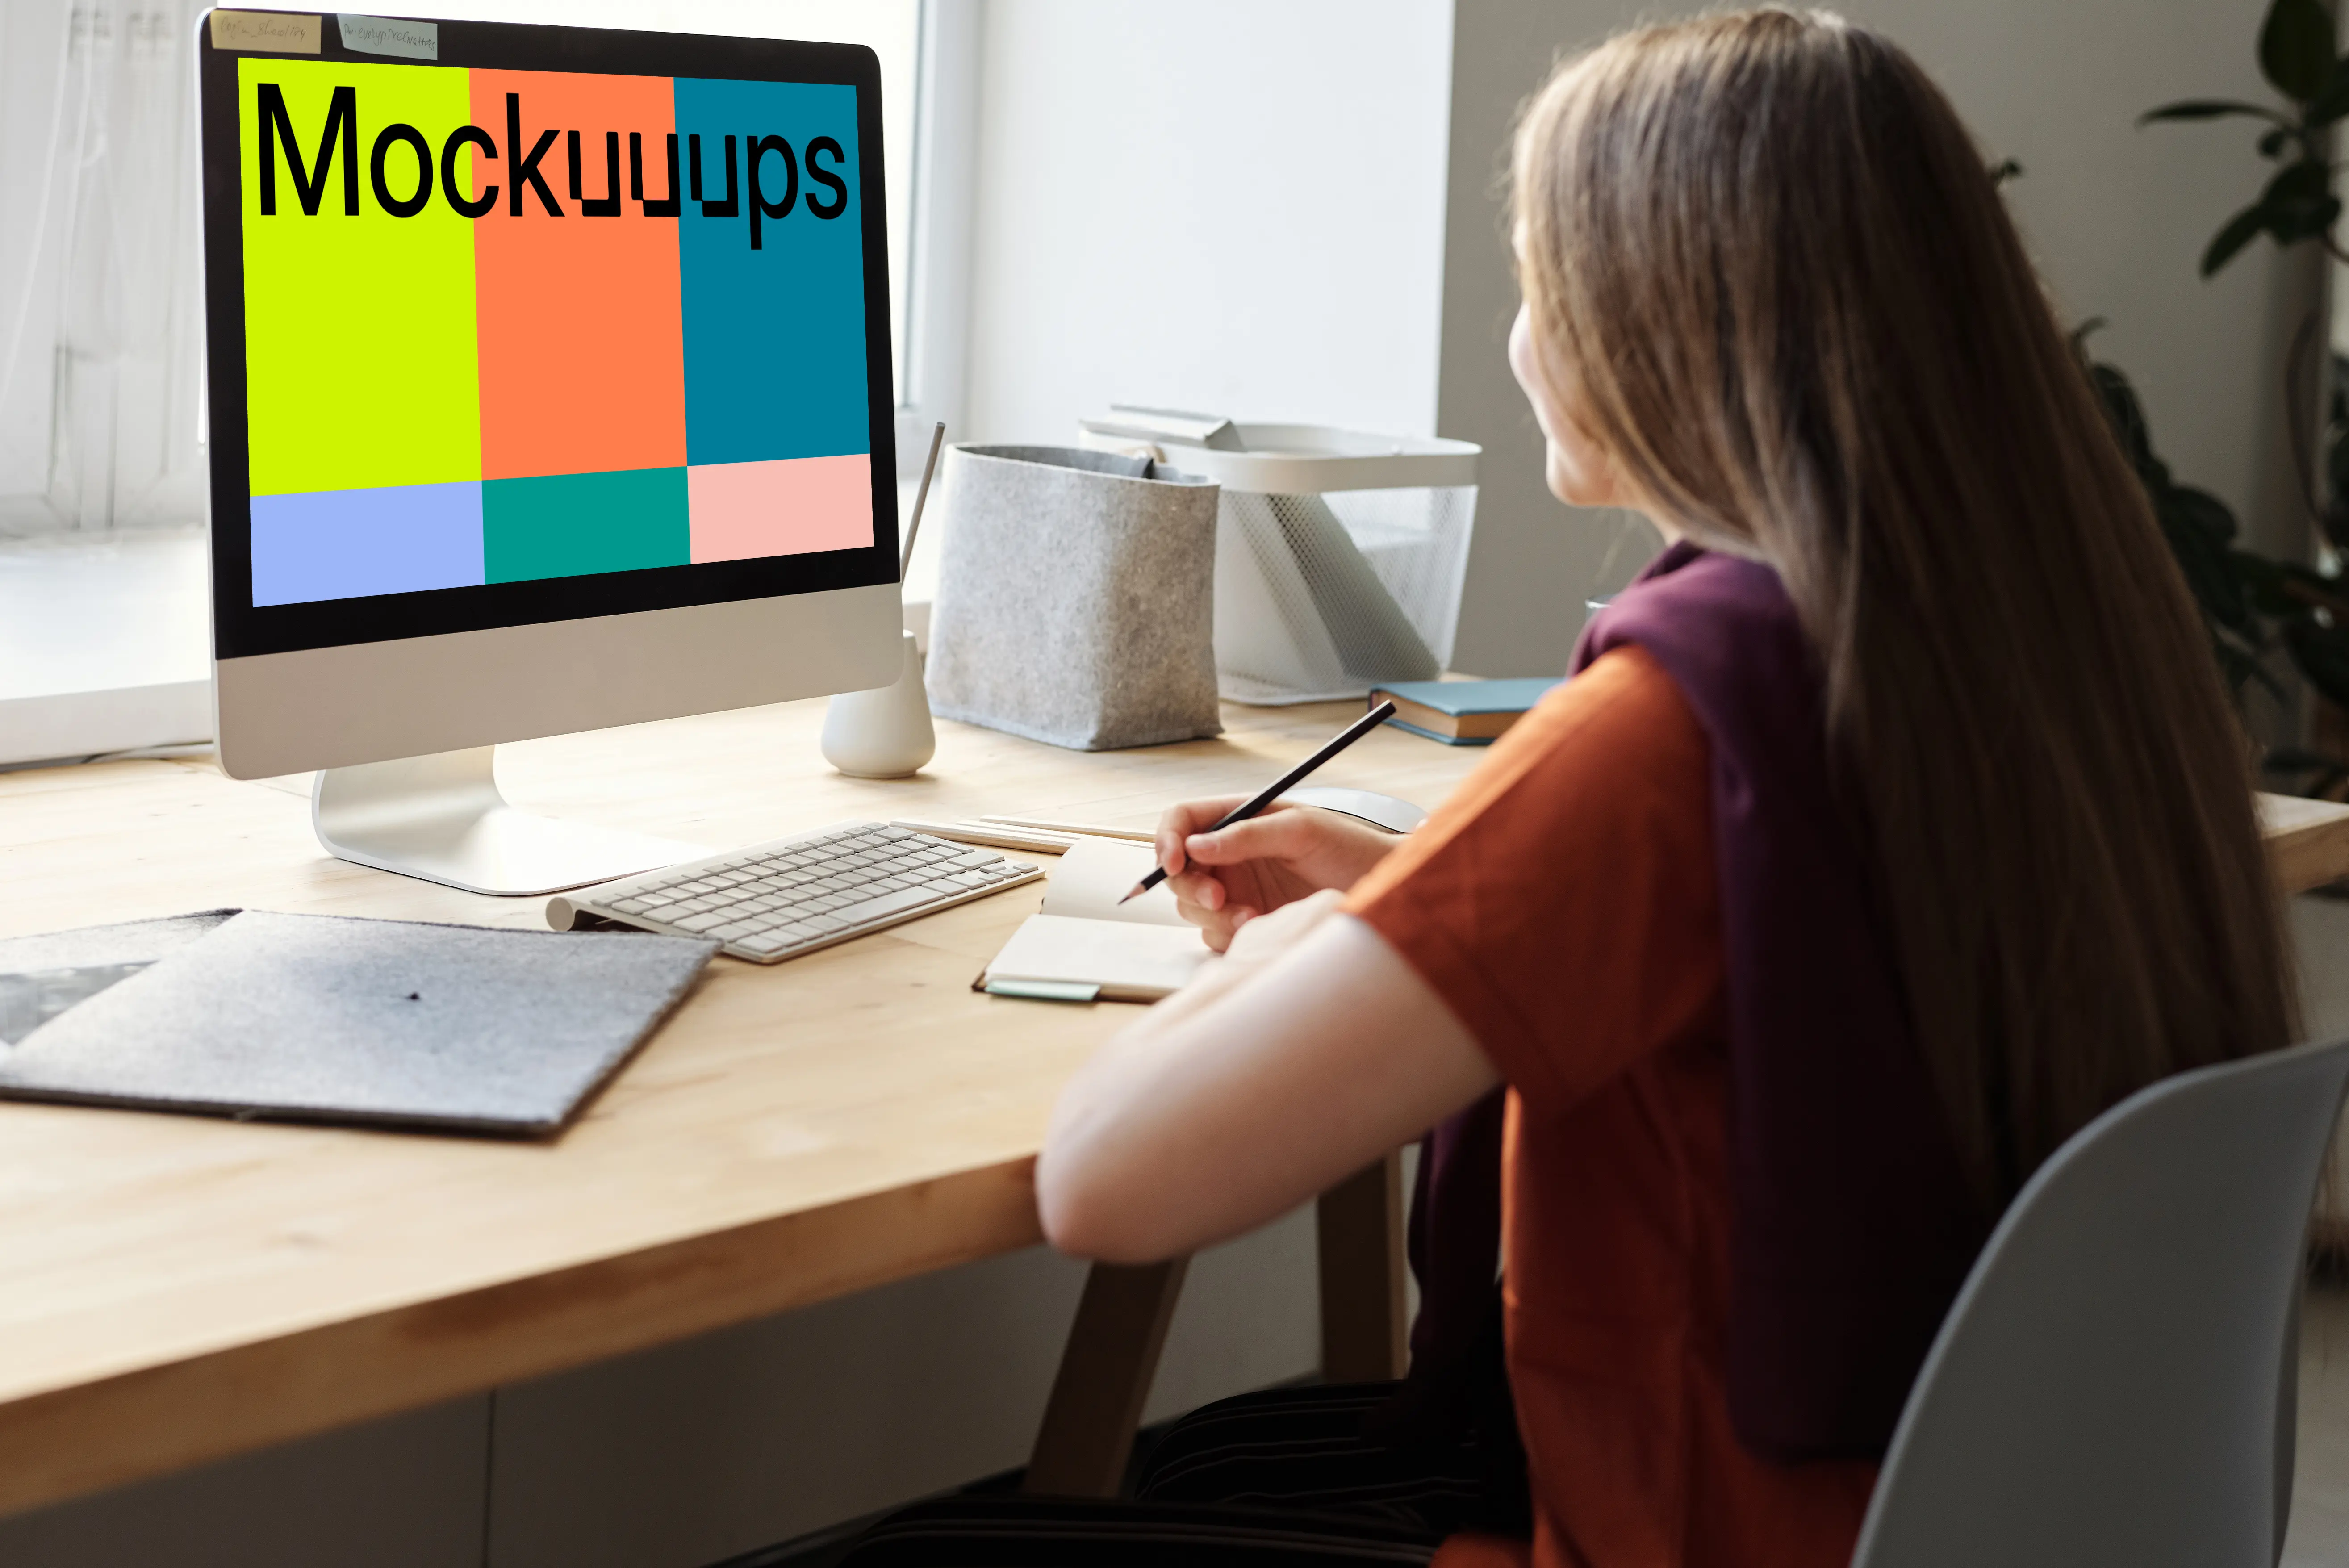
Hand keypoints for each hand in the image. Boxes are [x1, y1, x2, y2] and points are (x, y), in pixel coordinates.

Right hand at [1152, 798, 1400, 951]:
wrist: (1382, 892)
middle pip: (1179, 869)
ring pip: (1193, 906)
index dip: (1167, 839)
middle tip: (1220, 899)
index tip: (1172, 863)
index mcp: (1239, 817)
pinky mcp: (1246, 921)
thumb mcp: (1303, 831)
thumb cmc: (1350, 849)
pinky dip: (1228, 935)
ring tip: (1255, 918)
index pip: (1182, 820)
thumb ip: (1248, 834)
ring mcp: (1237, 888)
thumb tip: (1197, 844)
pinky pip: (1214, 933)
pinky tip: (1262, 928)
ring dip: (1214, 916)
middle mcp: (1230, 853)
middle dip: (1191, 886)